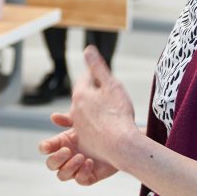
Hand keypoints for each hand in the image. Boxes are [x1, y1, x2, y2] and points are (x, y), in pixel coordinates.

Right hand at [39, 111, 118, 185]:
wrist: (119, 140)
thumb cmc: (98, 130)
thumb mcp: (83, 122)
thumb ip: (68, 119)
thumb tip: (54, 117)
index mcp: (62, 143)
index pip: (46, 148)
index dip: (44, 148)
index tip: (46, 147)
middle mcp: (66, 158)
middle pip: (51, 164)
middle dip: (57, 158)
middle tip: (68, 150)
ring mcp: (76, 168)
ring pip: (62, 175)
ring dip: (69, 167)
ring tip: (81, 157)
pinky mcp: (88, 176)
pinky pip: (80, 180)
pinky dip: (83, 172)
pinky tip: (90, 162)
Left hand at [66, 47, 137, 167]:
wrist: (122, 145)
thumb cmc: (119, 114)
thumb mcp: (111, 84)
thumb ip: (98, 67)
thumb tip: (88, 50)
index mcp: (80, 94)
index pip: (86, 78)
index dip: (98, 78)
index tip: (107, 81)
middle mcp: (74, 110)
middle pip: (85, 97)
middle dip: (96, 95)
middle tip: (112, 98)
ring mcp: (78, 127)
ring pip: (85, 114)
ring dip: (95, 112)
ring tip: (110, 114)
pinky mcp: (83, 141)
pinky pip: (89, 131)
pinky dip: (96, 128)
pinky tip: (107, 130)